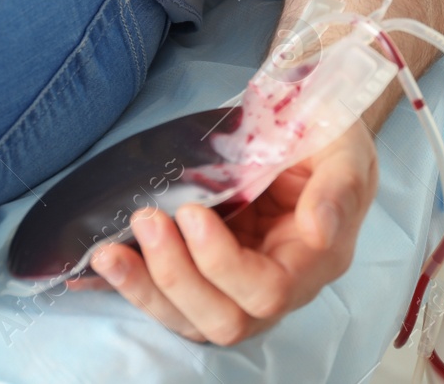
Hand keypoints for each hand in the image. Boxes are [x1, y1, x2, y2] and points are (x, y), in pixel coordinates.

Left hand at [87, 121, 378, 344]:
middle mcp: (278, 283)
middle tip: (146, 220)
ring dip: (145, 289)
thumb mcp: (345, 149)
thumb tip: (319, 229)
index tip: (191, 211)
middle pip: (225, 320)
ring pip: (191, 320)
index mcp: (315, 258)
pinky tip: (98, 268)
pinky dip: (132, 287)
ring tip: (108, 251)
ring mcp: (237, 284)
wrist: (307, 124)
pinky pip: (169, 297)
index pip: (268, 291)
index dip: (223, 263)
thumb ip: (337, 188)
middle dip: (176, 277)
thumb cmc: (327, 134)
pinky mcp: (205, 272)